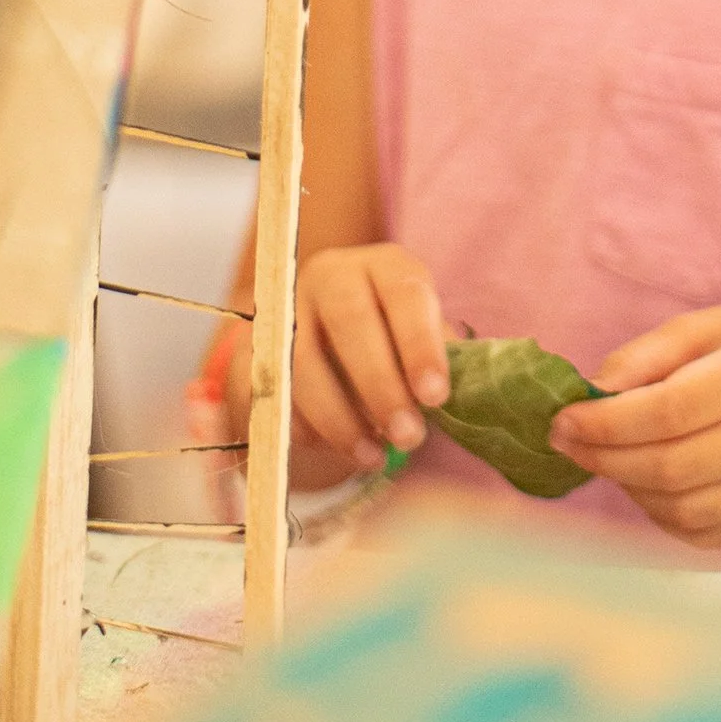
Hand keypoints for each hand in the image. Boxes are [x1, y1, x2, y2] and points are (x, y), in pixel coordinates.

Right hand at [292, 240, 451, 474]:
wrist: (319, 340)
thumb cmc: (390, 341)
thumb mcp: (418, 337)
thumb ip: (438, 354)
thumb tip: (469, 391)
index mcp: (383, 264)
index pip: (404, 291)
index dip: (420, 344)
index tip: (436, 397)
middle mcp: (331, 274)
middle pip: (350, 320)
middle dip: (380, 385)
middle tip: (408, 437)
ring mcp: (285, 309)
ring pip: (304, 360)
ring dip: (341, 417)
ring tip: (375, 457)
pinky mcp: (251, 349)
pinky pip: (272, 391)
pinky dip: (305, 427)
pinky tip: (337, 449)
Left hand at [555, 301, 720, 546]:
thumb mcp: (717, 325)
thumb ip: (650, 355)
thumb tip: (589, 394)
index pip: (672, 411)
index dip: (607, 423)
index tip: (563, 420)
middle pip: (676, 468)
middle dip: (608, 460)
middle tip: (570, 445)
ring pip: (689, 512)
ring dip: (632, 491)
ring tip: (611, 461)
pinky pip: (711, 535)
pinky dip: (666, 516)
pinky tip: (651, 484)